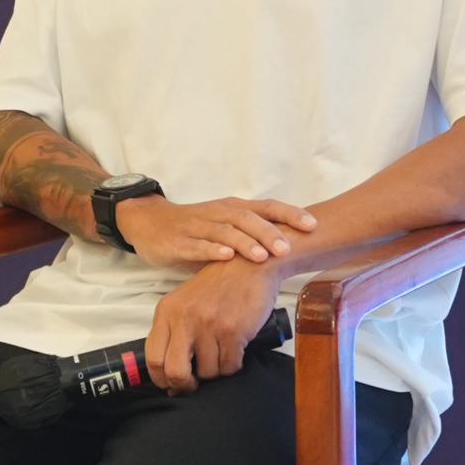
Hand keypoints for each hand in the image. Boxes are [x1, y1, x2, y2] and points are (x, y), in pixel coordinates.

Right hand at [118, 193, 314, 270]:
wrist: (152, 223)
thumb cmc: (197, 229)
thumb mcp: (228, 229)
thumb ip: (255, 239)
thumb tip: (293, 253)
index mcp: (234, 209)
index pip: (267, 207)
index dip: (289, 214)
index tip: (312, 225)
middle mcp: (219, 213)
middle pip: (248, 218)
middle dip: (269, 233)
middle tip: (288, 248)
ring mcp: (199, 226)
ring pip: (225, 231)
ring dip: (245, 242)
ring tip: (262, 256)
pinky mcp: (180, 240)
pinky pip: (197, 244)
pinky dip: (212, 250)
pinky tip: (226, 256)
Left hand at [146, 259, 282, 390]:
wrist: (249, 266)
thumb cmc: (217, 287)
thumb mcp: (185, 303)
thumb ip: (173, 332)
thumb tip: (169, 377)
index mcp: (167, 312)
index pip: (154, 358)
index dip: (163, 380)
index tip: (172, 385)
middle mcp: (184, 319)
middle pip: (176, 372)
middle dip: (185, 385)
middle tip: (194, 384)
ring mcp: (208, 325)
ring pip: (207, 372)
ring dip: (215, 371)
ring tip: (221, 355)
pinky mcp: (232, 331)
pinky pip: (229, 366)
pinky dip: (233, 365)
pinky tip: (235, 352)